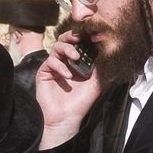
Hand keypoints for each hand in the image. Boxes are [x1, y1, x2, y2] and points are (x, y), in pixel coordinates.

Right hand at [35, 30, 104, 147]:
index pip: (80, 43)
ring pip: (57, 47)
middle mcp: (66, 61)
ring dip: (67, 49)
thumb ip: (100, 67)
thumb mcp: (96, 83)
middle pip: (65, 40)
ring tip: (76, 57)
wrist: (66, 118)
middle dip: (72, 36)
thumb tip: (109, 50)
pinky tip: (68, 76)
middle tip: (79, 39)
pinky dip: (60, 66)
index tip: (92, 35)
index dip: (84, 37)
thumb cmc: (81, 102)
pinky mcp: (44, 72)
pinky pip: (50, 62)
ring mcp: (54, 66)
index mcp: (78, 62)